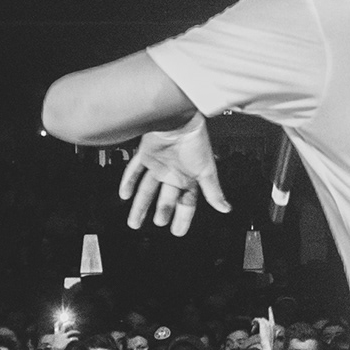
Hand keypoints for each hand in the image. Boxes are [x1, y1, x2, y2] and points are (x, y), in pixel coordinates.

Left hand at [120, 118, 228, 236]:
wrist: (179, 117)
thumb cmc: (195, 140)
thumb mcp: (206, 170)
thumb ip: (213, 191)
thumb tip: (225, 208)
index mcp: (189, 177)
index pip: (186, 202)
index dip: (182, 217)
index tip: (177, 232)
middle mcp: (173, 172)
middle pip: (165, 198)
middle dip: (161, 213)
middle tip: (157, 225)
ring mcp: (158, 164)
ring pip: (147, 189)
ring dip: (140, 206)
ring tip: (134, 223)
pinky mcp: (145, 153)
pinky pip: (134, 170)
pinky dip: (128, 182)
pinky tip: (124, 194)